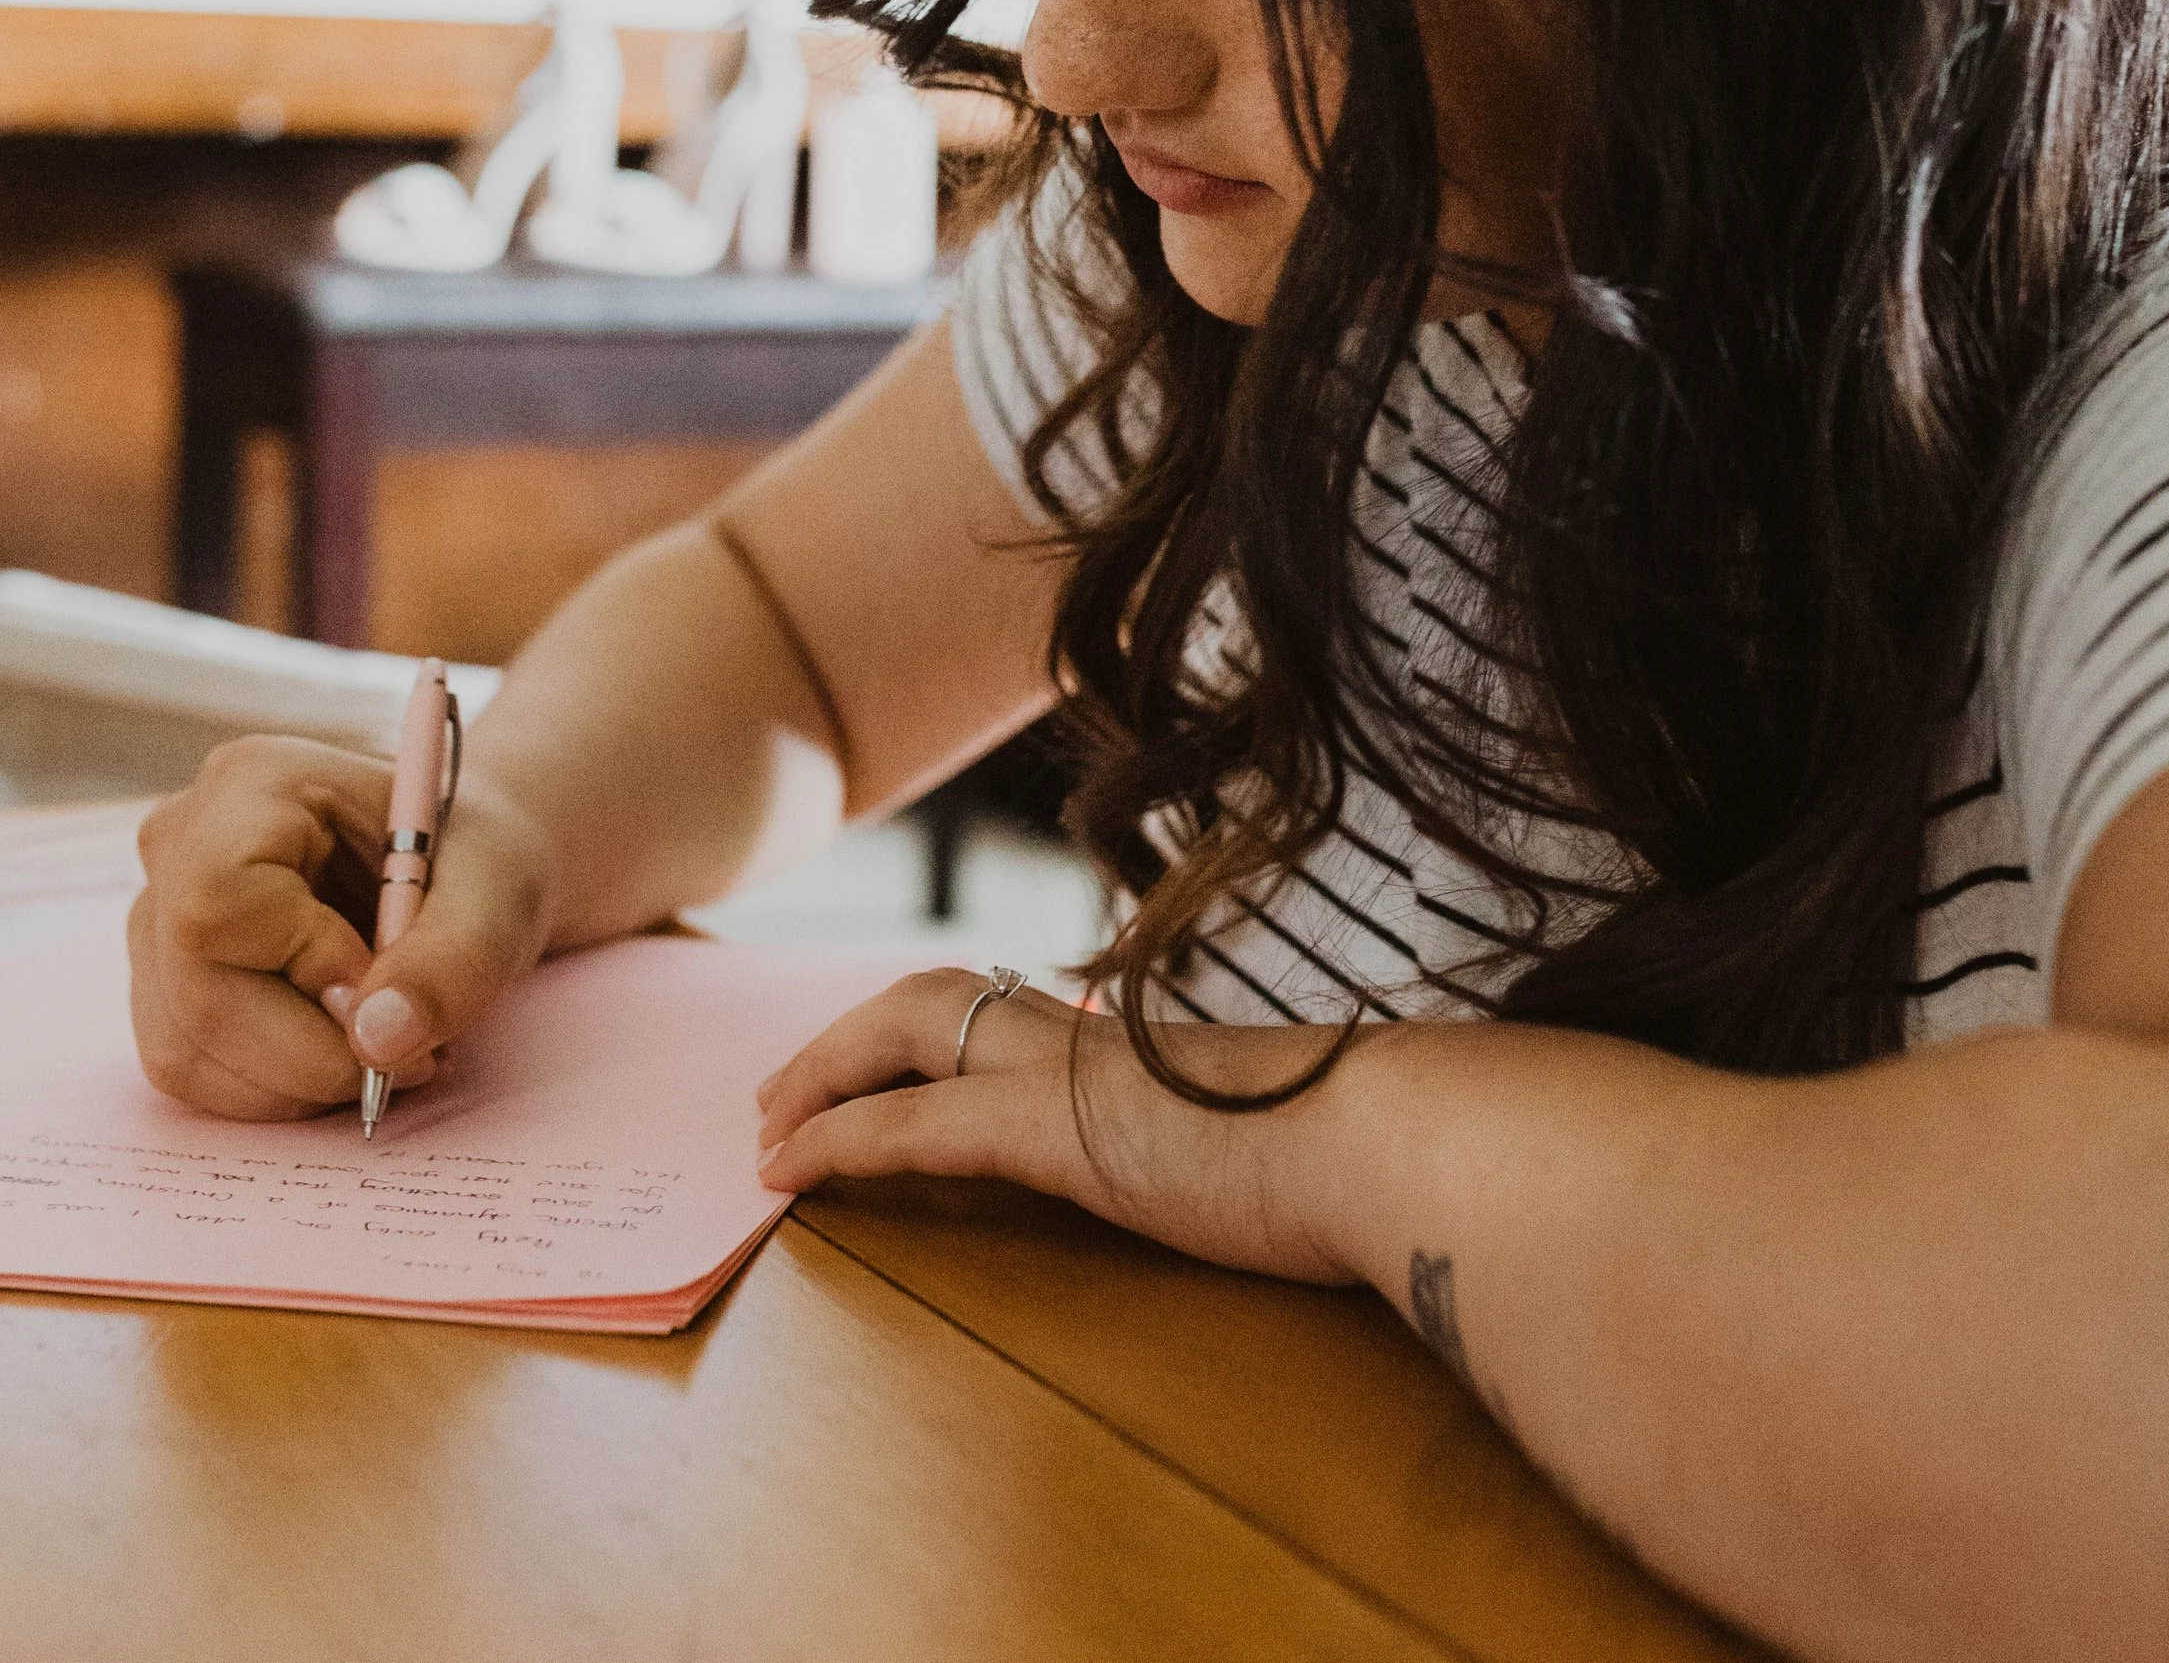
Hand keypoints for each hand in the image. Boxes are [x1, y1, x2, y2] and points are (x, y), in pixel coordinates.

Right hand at [127, 733, 555, 1119]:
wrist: (460, 873)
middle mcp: (181, 842)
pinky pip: (190, 1072)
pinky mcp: (162, 984)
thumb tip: (377, 1042)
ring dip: (298, 1083)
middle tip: (412, 1056)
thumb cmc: (476, 863)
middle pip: (199, 994)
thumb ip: (453, 962)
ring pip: (185, 1050)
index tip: (383, 979)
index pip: (219, 903)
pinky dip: (274, 1091)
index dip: (303, 966)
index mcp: (253, 782)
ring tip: (386, 1050)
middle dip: (314, 1054)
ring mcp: (158, 917)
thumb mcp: (500, 896)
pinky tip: (338, 1054)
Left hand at [754, 965, 1386, 1285]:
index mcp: (1143, 1046)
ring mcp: (1075, 1076)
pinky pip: (918, 1125)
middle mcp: (1096, 1038)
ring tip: (768, 1134)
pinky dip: (841, 1139)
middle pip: (938, 995)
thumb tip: (1266, 1163)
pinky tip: (789, 1174)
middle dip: (848, 1039)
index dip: (929, 1033)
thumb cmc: (1370, 1156)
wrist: (1400, 1144)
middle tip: (781, 1100)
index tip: (882, 1073)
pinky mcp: (1061, 1132)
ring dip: (825, 1073)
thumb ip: (1248, 1138)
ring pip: (911, 1029)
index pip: (1009, 1012)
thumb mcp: (1288, 1144)